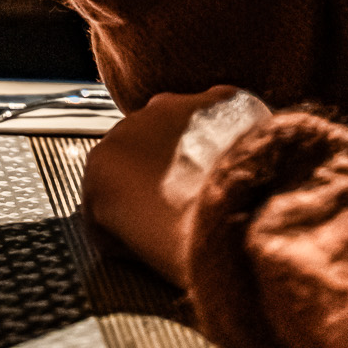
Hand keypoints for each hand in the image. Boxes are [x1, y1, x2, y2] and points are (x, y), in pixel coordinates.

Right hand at [82, 89, 269, 285]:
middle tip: (187, 202)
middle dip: (162, 166)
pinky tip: (243, 164)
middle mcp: (135, 122)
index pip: (111, 176)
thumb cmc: (186, 246)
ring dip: (195, 147)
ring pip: (183, 123)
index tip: (150, 215)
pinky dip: (232, 132)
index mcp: (104, 160)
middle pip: (145, 143)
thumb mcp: (125, 247)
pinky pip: (224, 112)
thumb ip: (114, 221)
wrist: (242, 224)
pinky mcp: (225, 100)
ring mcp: (179, 106)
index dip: (131, 198)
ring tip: (220, 187)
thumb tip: (129, 221)